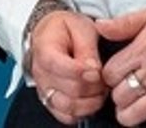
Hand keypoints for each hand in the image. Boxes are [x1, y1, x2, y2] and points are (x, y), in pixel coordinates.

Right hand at [28, 9, 104, 124]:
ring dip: (90, 102)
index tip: (96, 70)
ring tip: (100, 90)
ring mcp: (45, 89)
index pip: (59, 66)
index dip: (81, 72)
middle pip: (69, 90)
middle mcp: (41, 73)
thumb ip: (87, 48)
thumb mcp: (80, 27)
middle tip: (104, 78)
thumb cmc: (64, 29)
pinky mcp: (51, 101)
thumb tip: (94, 69)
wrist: (50, 33)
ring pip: (68, 107)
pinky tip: (91, 100)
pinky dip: (82, 113)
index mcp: (45, 49)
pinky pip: (66, 116)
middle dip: (93, 86)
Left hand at [95, 2, 145, 127]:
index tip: (112, 77)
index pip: (111, 73)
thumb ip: (124, 23)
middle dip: (117, 96)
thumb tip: (100, 26)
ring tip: (129, 111)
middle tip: (121, 93)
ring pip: (142, 110)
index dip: (107, 77)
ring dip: (131, 115)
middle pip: (122, 95)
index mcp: (144, 50)